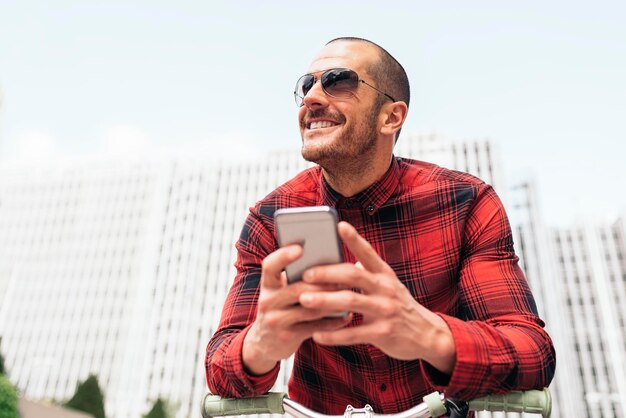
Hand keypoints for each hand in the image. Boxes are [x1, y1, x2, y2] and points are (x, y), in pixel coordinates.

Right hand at [242, 244, 351, 375]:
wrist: (265, 343)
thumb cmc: (282, 307)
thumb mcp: (281, 291)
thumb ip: (297, 278)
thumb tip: (329, 262)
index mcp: (267, 284)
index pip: (270, 266)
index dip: (283, 256)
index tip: (301, 248)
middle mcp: (267, 301)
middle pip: (297, 289)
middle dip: (323, 284)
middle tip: (344, 278)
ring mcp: (275, 321)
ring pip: (309, 309)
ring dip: (332, 302)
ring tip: (350, 295)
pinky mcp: (287, 337)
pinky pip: (315, 327)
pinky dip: (333, 322)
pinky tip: (347, 316)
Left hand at [299, 222, 455, 373]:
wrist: (428, 336)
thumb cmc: (400, 307)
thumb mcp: (390, 286)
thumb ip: (370, 275)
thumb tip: (352, 262)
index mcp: (385, 275)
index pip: (368, 252)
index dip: (354, 239)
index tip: (340, 225)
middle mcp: (386, 289)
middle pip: (353, 275)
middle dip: (328, 273)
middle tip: (306, 274)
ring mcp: (385, 310)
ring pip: (351, 301)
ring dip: (325, 300)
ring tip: (304, 300)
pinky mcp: (383, 333)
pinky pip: (353, 333)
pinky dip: (333, 335)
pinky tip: (316, 335)